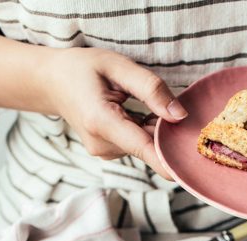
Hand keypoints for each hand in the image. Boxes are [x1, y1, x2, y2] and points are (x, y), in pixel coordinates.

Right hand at [41, 48, 186, 180]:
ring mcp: (104, 151)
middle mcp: (102, 144)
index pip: (145, 150)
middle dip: (166, 130)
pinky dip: (145, 129)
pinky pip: (138, 144)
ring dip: (154, 127)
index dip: (172, 161)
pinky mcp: (109, 152)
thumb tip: (180, 115)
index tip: (194, 168)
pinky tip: (134, 111)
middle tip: (165, 102)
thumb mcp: (118, 67)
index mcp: (102, 122)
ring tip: (139, 102)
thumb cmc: (83, 69)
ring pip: (146, 145)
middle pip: (150, 146)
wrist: (52, 81)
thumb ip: (151, 89)